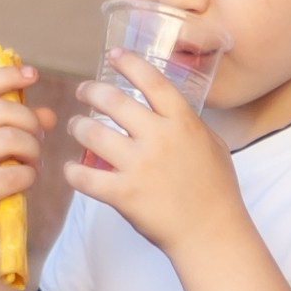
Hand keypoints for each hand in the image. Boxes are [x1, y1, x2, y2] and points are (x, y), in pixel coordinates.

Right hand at [0, 63, 54, 254]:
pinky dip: (29, 175)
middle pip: (2, 111)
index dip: (6, 75)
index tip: (32, 74)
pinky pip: (14, 173)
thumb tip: (49, 114)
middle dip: (30, 123)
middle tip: (37, 138)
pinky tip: (25, 180)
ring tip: (32, 161)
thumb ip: (16, 126)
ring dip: (32, 150)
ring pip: (10, 139)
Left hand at [68, 50, 248, 256]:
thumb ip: (191, 125)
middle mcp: (160, 138)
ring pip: (91, 133)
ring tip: (75, 127)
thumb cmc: (217, 192)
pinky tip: (72, 170)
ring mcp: (140, 166)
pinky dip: (73, 172)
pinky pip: (84, 176)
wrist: (212, 234)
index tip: (114, 56)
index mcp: (184, 123)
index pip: (152, 80)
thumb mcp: (214, 147)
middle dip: (91, 91)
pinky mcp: (124, 194)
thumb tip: (173, 111)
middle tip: (83, 92)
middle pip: (113, 100)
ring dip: (77, 126)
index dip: (129, 63)